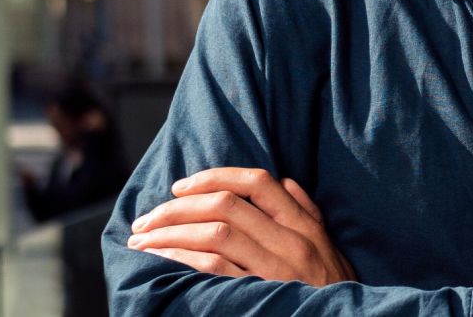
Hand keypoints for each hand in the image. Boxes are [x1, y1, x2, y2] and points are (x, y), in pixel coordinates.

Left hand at [127, 167, 355, 285]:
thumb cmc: (331, 288)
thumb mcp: (328, 246)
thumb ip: (307, 212)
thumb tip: (284, 182)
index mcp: (305, 225)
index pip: (259, 183)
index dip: (215, 177)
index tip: (181, 185)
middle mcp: (291, 242)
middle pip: (227, 205)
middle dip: (179, 206)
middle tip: (148, 217)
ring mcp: (275, 270)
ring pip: (216, 234)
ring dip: (171, 232)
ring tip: (142, 239)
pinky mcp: (257, 296)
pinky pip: (213, 270)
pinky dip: (182, 258)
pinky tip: (160, 259)